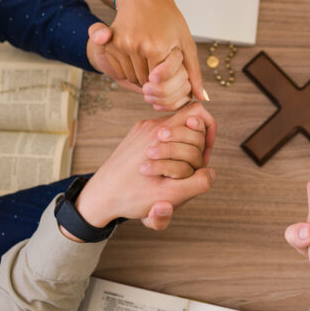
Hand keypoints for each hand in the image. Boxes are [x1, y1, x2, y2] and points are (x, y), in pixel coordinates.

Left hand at [73, 103, 216, 232]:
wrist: (98, 197)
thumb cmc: (132, 197)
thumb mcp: (169, 196)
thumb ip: (197, 183)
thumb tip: (211, 172)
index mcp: (161, 134)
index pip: (197, 113)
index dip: (208, 134)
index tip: (202, 158)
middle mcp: (152, 126)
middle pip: (188, 123)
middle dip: (195, 147)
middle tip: (190, 169)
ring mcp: (142, 130)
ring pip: (174, 131)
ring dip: (180, 152)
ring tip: (173, 173)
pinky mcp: (135, 137)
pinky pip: (160, 137)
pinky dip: (166, 152)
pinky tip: (159, 172)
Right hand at [105, 0, 207, 99]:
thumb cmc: (169, 19)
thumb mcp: (186, 42)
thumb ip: (193, 71)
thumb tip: (201, 97)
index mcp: (157, 47)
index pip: (160, 83)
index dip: (165, 82)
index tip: (168, 74)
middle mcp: (137, 46)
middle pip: (144, 82)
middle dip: (153, 81)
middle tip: (159, 64)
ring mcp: (121, 44)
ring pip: (130, 77)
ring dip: (140, 75)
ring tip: (149, 58)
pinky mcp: (109, 43)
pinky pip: (118, 70)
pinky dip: (128, 69)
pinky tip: (137, 56)